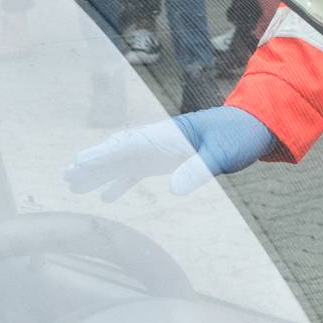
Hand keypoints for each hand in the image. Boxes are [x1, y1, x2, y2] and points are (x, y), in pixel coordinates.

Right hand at [65, 107, 279, 200]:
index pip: (130, 145)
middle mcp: (161, 141)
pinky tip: (107, 196)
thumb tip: (175, 190)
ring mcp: (164, 150)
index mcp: (169, 135)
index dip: (104, 155)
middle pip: (120, 151)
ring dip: (101, 173)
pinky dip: (121, 181)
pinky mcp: (171, 159)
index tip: (80, 163)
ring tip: (75, 185)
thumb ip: (198, 169)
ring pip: (125, 161)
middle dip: (94, 163)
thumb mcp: (222, 154)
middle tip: (67, 176)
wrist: (255, 126)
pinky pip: (139, 170)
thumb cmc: (239, 136)